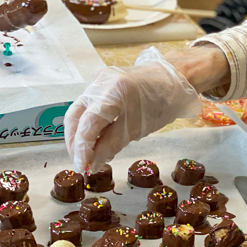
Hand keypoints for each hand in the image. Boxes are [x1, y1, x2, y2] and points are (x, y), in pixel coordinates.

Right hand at [64, 46, 222, 172]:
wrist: (172, 79)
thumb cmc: (161, 103)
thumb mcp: (139, 128)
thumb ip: (111, 145)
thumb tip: (91, 164)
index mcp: (114, 92)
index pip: (88, 124)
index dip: (82, 148)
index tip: (82, 167)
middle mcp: (100, 82)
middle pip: (75, 116)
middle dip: (74, 143)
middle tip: (80, 163)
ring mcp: (98, 80)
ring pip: (78, 111)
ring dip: (79, 135)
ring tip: (86, 155)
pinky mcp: (98, 83)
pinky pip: (86, 106)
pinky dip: (87, 124)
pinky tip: (94, 139)